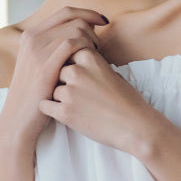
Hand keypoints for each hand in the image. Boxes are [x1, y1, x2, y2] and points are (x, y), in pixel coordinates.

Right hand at [0, 7, 107, 146]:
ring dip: (92, 40)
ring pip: (76, 29)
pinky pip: (72, 44)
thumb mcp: (39, 64)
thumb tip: (83, 30)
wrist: (19, 118)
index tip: (103, 22)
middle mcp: (32, 38)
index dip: (88, 13)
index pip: (65, 12)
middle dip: (92, 28)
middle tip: (98, 45)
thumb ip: (54, 46)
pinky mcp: (44, 66)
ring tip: (95, 55)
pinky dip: (87, 48)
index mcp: (30, 34)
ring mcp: (36, 50)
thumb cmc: (36, 93)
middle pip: (73, 18)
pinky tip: (91, 61)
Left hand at [39, 47, 154, 154]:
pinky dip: (51, 110)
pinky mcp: (64, 112)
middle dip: (63, 81)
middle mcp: (77, 72)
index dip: (70, 64)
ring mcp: (69, 92)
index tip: (77, 75)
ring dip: (59, 97)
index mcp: (89, 58)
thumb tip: (77, 61)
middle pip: (57, 71)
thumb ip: (92, 65)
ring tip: (78, 106)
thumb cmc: (127, 101)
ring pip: (51, 89)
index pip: (67, 53)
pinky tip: (63, 113)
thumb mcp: (112, 72)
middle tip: (78, 93)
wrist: (135, 127)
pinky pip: (44, 106)